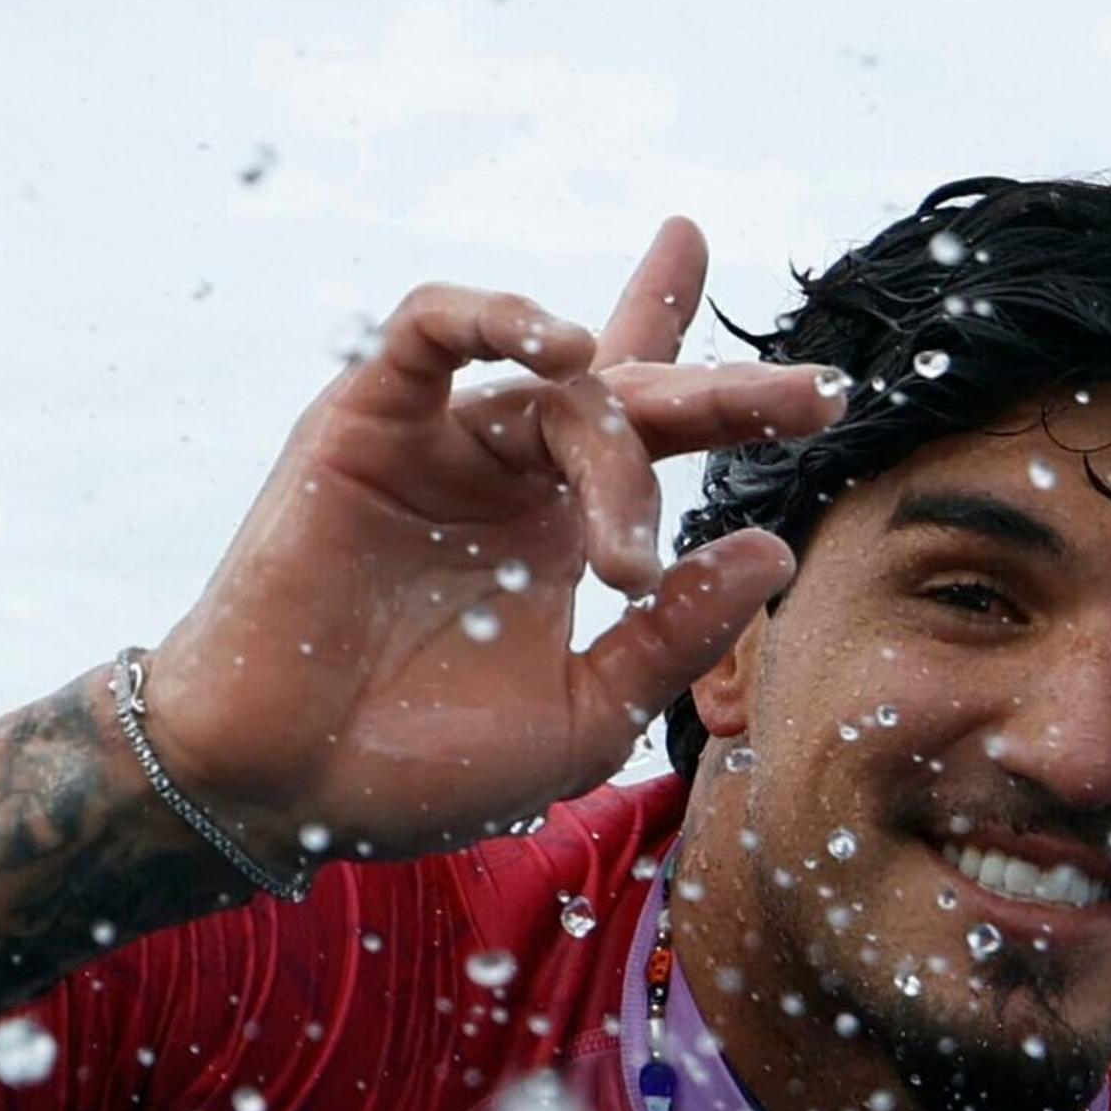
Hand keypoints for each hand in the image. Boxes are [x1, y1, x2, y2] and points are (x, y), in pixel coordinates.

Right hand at [138, 219, 842, 862]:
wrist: (285, 792)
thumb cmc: (419, 769)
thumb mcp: (584, 715)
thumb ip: (675, 635)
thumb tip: (772, 548)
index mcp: (560, 530)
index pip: (653, 433)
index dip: (725, 388)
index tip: (825, 387)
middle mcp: (507, 472)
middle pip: (632, 399)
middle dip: (727, 393)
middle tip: (810, 400)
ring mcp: (438, 441)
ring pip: (553, 386)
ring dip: (613, 443)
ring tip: (632, 523)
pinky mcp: (362, 421)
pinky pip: (428, 332)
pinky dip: (494, 318)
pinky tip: (561, 347)